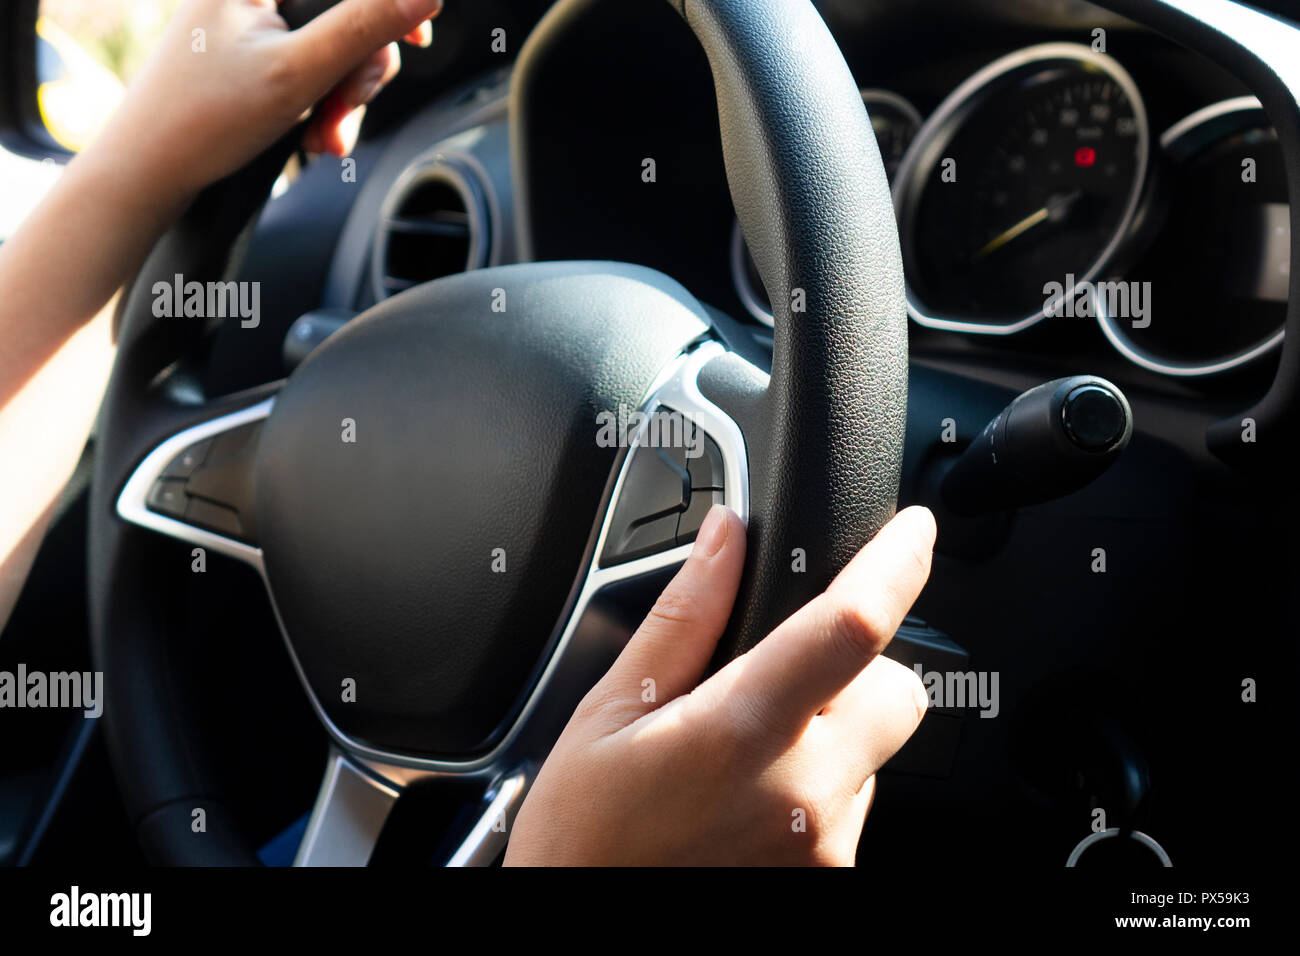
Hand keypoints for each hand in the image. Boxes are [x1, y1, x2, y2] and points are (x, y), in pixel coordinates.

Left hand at [93, 0, 442, 202]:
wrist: (148, 172)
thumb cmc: (205, 119)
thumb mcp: (299, 72)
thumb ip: (364, 26)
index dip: (391, 5)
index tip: (418, 38)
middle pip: (347, 16)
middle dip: (360, 72)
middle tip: (346, 109)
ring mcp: (252, 26)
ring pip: (333, 51)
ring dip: (343, 101)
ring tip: (323, 139)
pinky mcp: (253, 58)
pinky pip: (311, 72)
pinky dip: (322, 108)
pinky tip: (312, 139)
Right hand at [504, 504, 936, 865]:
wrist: (578, 935)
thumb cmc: (583, 842)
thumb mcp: (608, 714)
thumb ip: (681, 618)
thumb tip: (723, 538)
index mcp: (740, 731)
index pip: (852, 627)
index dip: (896, 564)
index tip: (912, 530)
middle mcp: (802, 796)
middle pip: (897, 692)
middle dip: (858, 670)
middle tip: (780, 681)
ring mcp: (823, 850)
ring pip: (876, 753)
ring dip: (831, 737)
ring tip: (741, 760)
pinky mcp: (829, 882)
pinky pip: (853, 809)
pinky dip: (817, 791)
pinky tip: (748, 803)